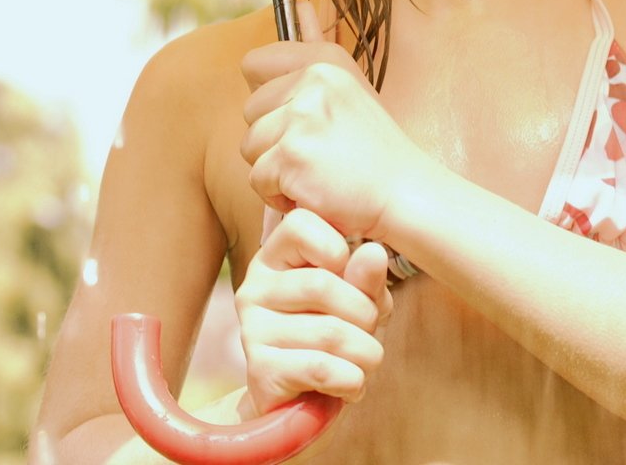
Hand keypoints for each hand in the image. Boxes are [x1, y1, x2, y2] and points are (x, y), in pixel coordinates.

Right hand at [236, 208, 392, 414]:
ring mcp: (252, 330)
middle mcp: (255, 288)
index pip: (301, 223)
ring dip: (366, 353)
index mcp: (275, 258)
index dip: (339, 248)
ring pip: (331, 332)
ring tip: (366, 362)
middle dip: (366, 314)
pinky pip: (322, 368)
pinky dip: (352, 380)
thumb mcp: (357, 301)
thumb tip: (373, 253)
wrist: (302, 403)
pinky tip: (352, 384)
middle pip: (324, 284)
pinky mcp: (260, 371)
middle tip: (371, 332)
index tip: (351, 275)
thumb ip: (365, 277)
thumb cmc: (332, 337)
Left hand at [240, 0, 441, 243]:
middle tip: (315, 153)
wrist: (405, 196)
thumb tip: (301, 0)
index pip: (254, 64)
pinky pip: (257, 180)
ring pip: (249, 148)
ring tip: (316, 173)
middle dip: (272, 140)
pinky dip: (279, 197)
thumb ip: (317, 46)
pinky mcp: (292, 158)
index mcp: (325, 63)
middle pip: (248, 112)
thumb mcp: (351, 88)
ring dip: (275, 170)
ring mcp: (302, 119)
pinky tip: (313, 192)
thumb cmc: (375, 150)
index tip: (300, 117)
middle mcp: (313, 83)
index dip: (270, 98)